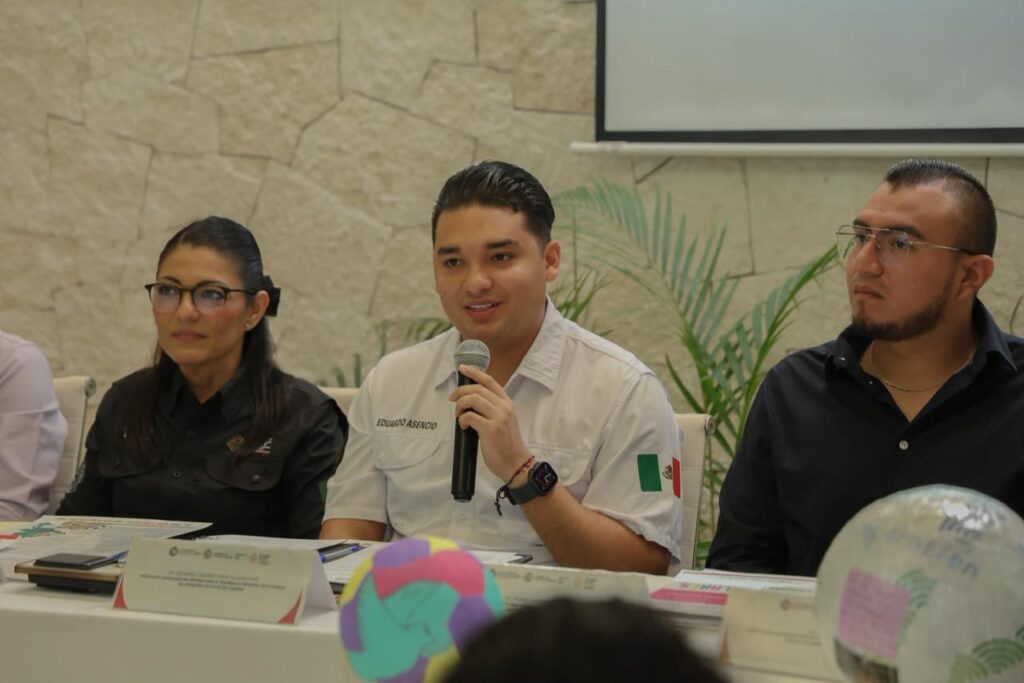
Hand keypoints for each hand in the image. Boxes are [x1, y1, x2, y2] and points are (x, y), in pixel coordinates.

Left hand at [449, 364, 530, 481]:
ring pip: (472, 399)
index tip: (462, 368)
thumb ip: (492, 408)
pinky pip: (469, 417)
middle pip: (477, 389)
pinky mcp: (491, 429)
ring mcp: (498, 417)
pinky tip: (463, 427)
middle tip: (452, 399)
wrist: (516, 463)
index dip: (474, 372)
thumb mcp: (504, 420)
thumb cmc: (507, 444)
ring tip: (458, 415)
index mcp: (507, 403)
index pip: (489, 381)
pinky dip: (462, 420)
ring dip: (460, 405)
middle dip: (460, 392)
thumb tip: (470, 401)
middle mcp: (504, 407)